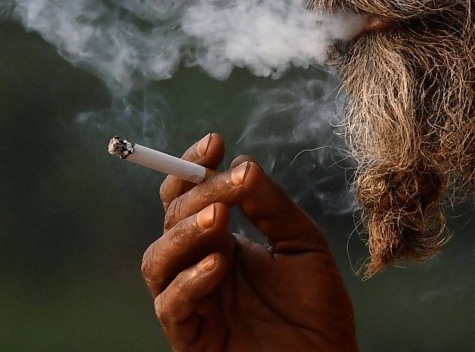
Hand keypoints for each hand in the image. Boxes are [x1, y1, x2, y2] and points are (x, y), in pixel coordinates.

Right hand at [141, 134, 357, 350]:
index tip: (215, 143)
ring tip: (219, 218)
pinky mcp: (191, 338)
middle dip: (197, 194)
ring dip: (184, 234)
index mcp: (223, 241)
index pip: (191, 196)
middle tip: (230, 183)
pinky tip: (219, 264)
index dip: (194, 167)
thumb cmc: (317, 308)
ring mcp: (193, 302)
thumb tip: (242, 164)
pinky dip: (190, 281)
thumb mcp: (303, 243)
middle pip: (173, 220)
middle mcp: (199, 266)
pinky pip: (172, 306)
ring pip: (157, 260)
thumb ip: (272, 206)